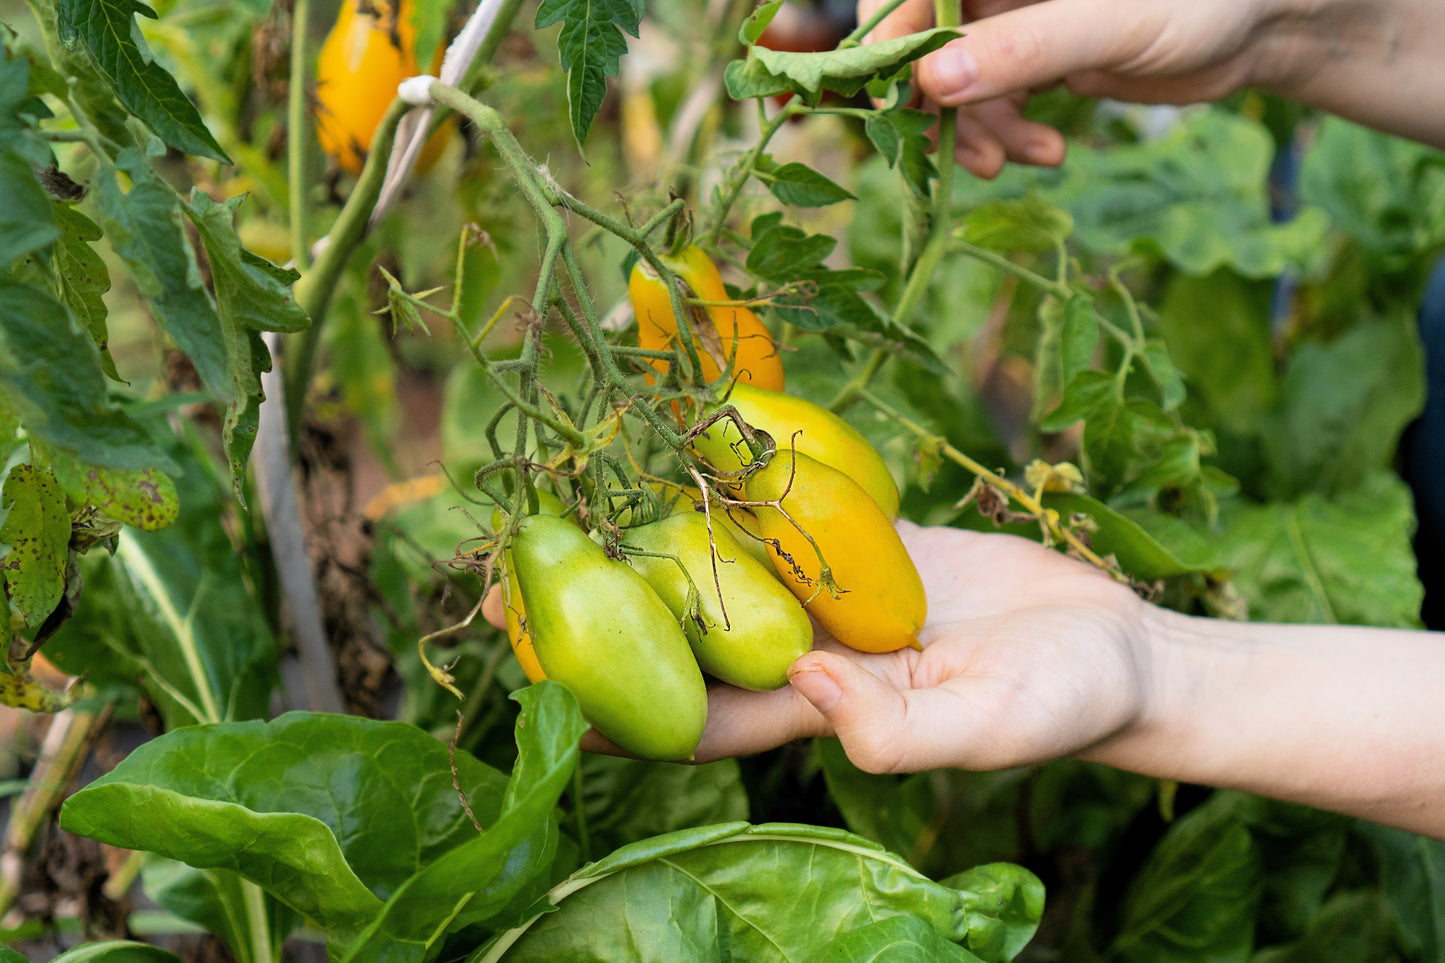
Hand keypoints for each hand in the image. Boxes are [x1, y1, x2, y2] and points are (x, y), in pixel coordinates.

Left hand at [483, 520, 1158, 769]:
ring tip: (574, 477)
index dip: (612, 697)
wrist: (1113, 645)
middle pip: (684, 626)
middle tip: (516, 558)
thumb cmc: (1060, 705)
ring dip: (653, 525)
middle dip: (605, 600)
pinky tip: (685, 427)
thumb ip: (903, 730)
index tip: (532, 669)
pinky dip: (740, 471)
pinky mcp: (859, 540)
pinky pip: (786, 503)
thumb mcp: (990, 729)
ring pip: (724, 556)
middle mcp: (802, 650)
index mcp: (815, 708)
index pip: (690, 713)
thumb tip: (809, 687)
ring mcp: (827, 591)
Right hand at [861, 0, 1304, 177]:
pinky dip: (1008, 135)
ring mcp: (1009, 18)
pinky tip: (1047, 152)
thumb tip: (929, 84)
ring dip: (978, 131)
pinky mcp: (1030, 55)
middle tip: (969, 156)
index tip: (890, 105)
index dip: (887, 45)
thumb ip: (1021, 49)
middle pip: (921, 44)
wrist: (1262, 23)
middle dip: (938, 106)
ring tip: (1025, 158)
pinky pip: (989, 102)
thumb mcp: (1109, 23)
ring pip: (952, 83)